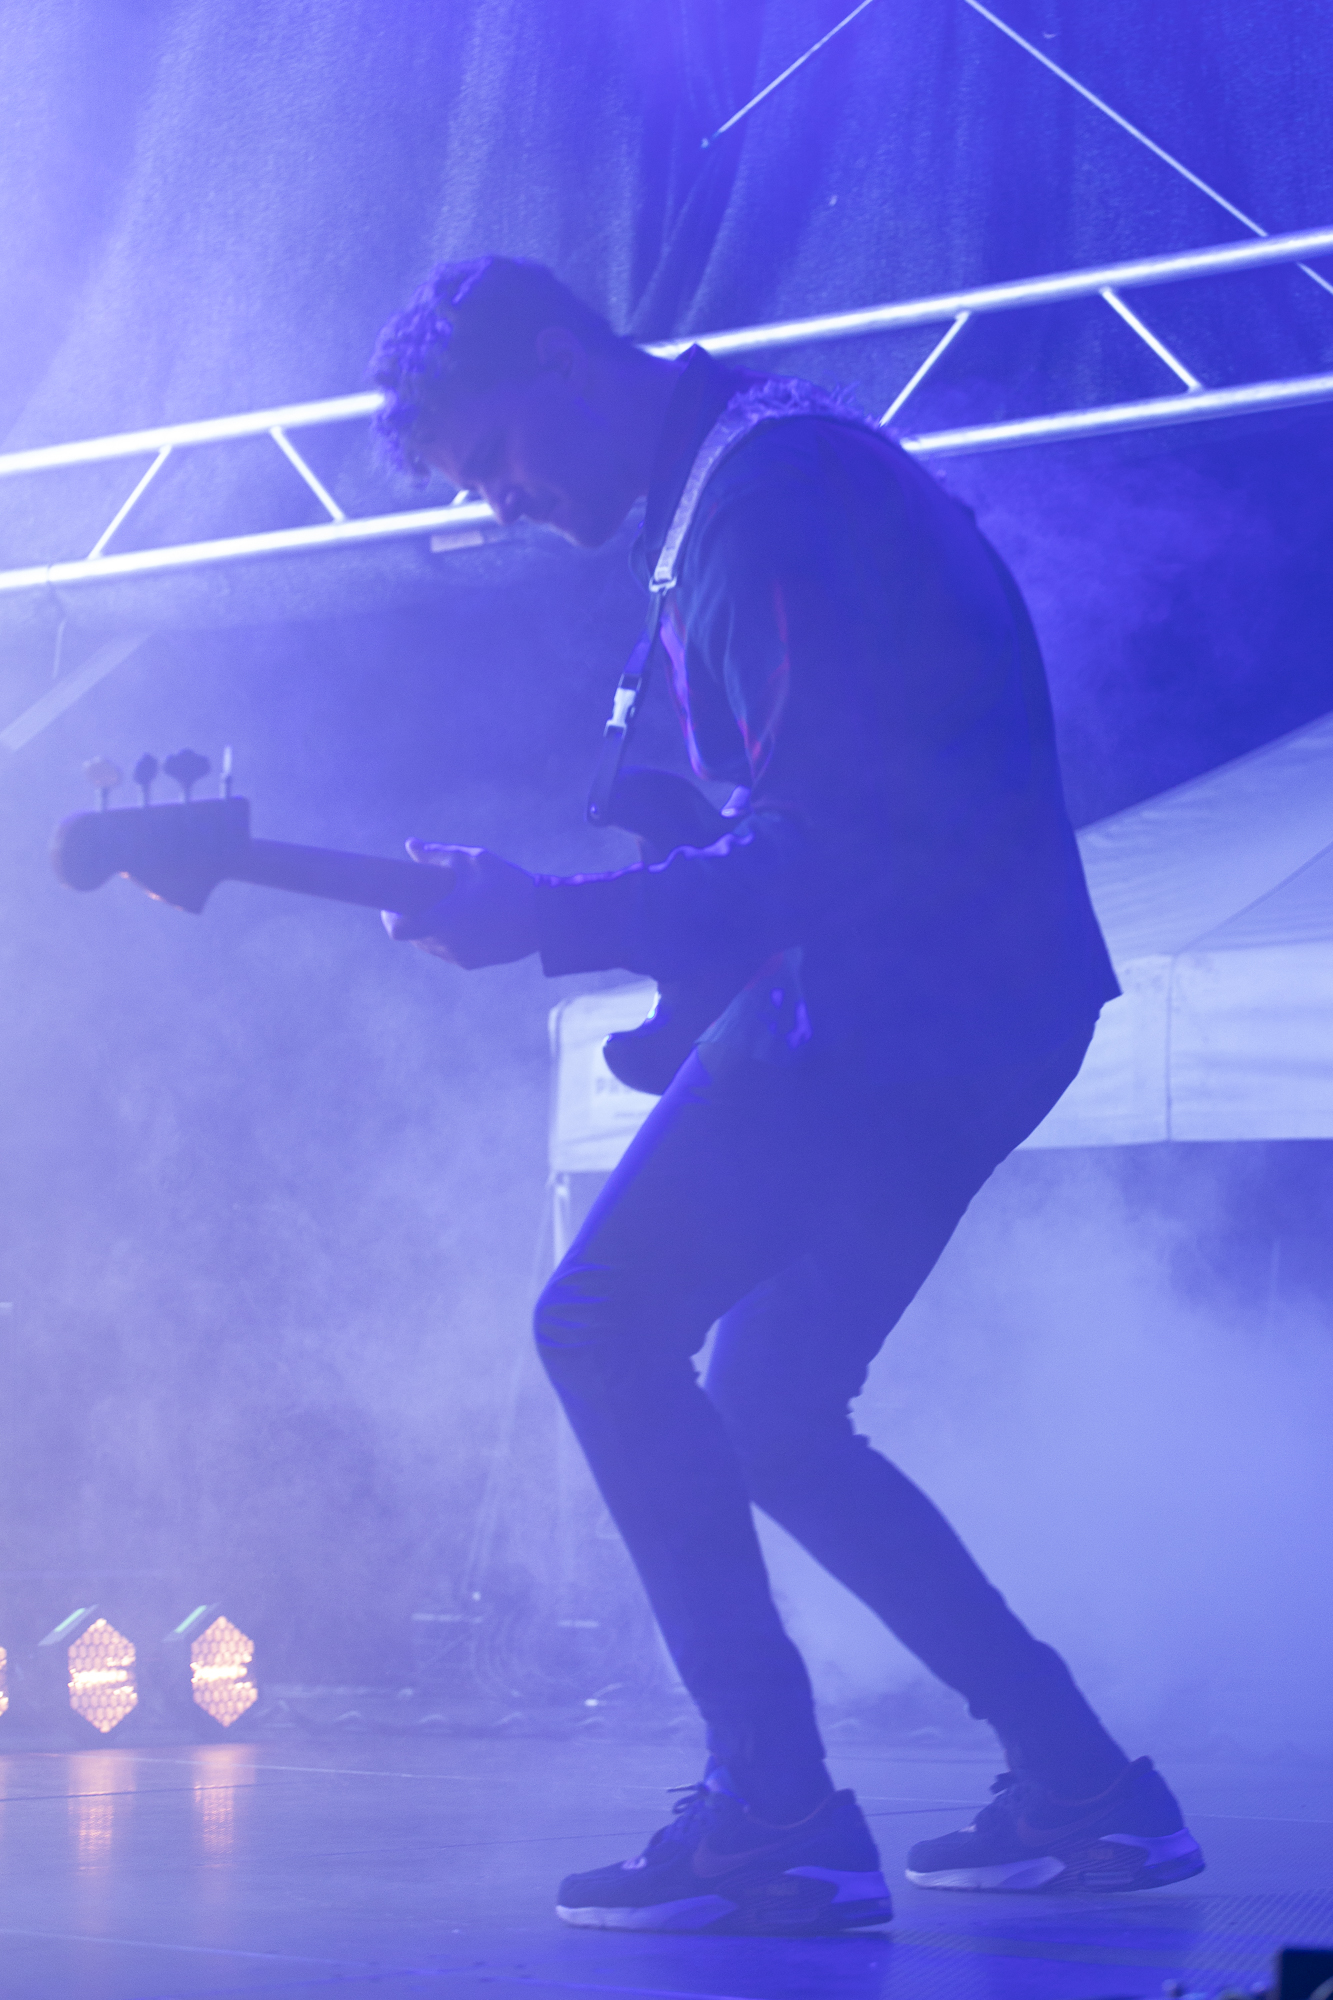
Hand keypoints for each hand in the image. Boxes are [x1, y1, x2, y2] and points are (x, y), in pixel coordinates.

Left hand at [381, 842, 537, 967]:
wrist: (546, 919)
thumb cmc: (509, 886)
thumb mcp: (474, 861)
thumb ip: (438, 854)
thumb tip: (410, 845)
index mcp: (442, 919)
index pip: (397, 929)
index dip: (389, 916)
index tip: (394, 902)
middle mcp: (448, 944)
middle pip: (413, 936)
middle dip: (413, 917)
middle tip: (424, 897)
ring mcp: (461, 957)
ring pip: (430, 945)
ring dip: (430, 929)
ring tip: (448, 907)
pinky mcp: (474, 963)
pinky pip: (449, 952)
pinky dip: (449, 938)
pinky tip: (466, 920)